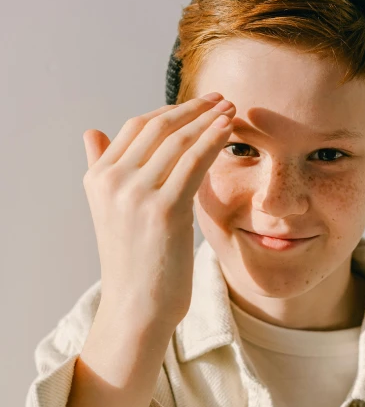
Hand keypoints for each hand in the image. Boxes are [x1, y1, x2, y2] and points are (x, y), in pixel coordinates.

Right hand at [82, 94, 234, 330]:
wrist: (138, 307)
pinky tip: (228, 131)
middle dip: (193, 109)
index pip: (136, 127)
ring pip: (178, 141)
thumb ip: (102, 168)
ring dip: (209, 120)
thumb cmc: (134, 261)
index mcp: (97, 178)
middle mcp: (111, 182)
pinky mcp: (163, 210)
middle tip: (222, 99)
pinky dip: (213, 141)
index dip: (170, 111)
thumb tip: (92, 132)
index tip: (199, 104)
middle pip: (157, 127)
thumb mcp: (111, 210)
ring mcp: (135, 195)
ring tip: (231, 111)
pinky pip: (193, 162)